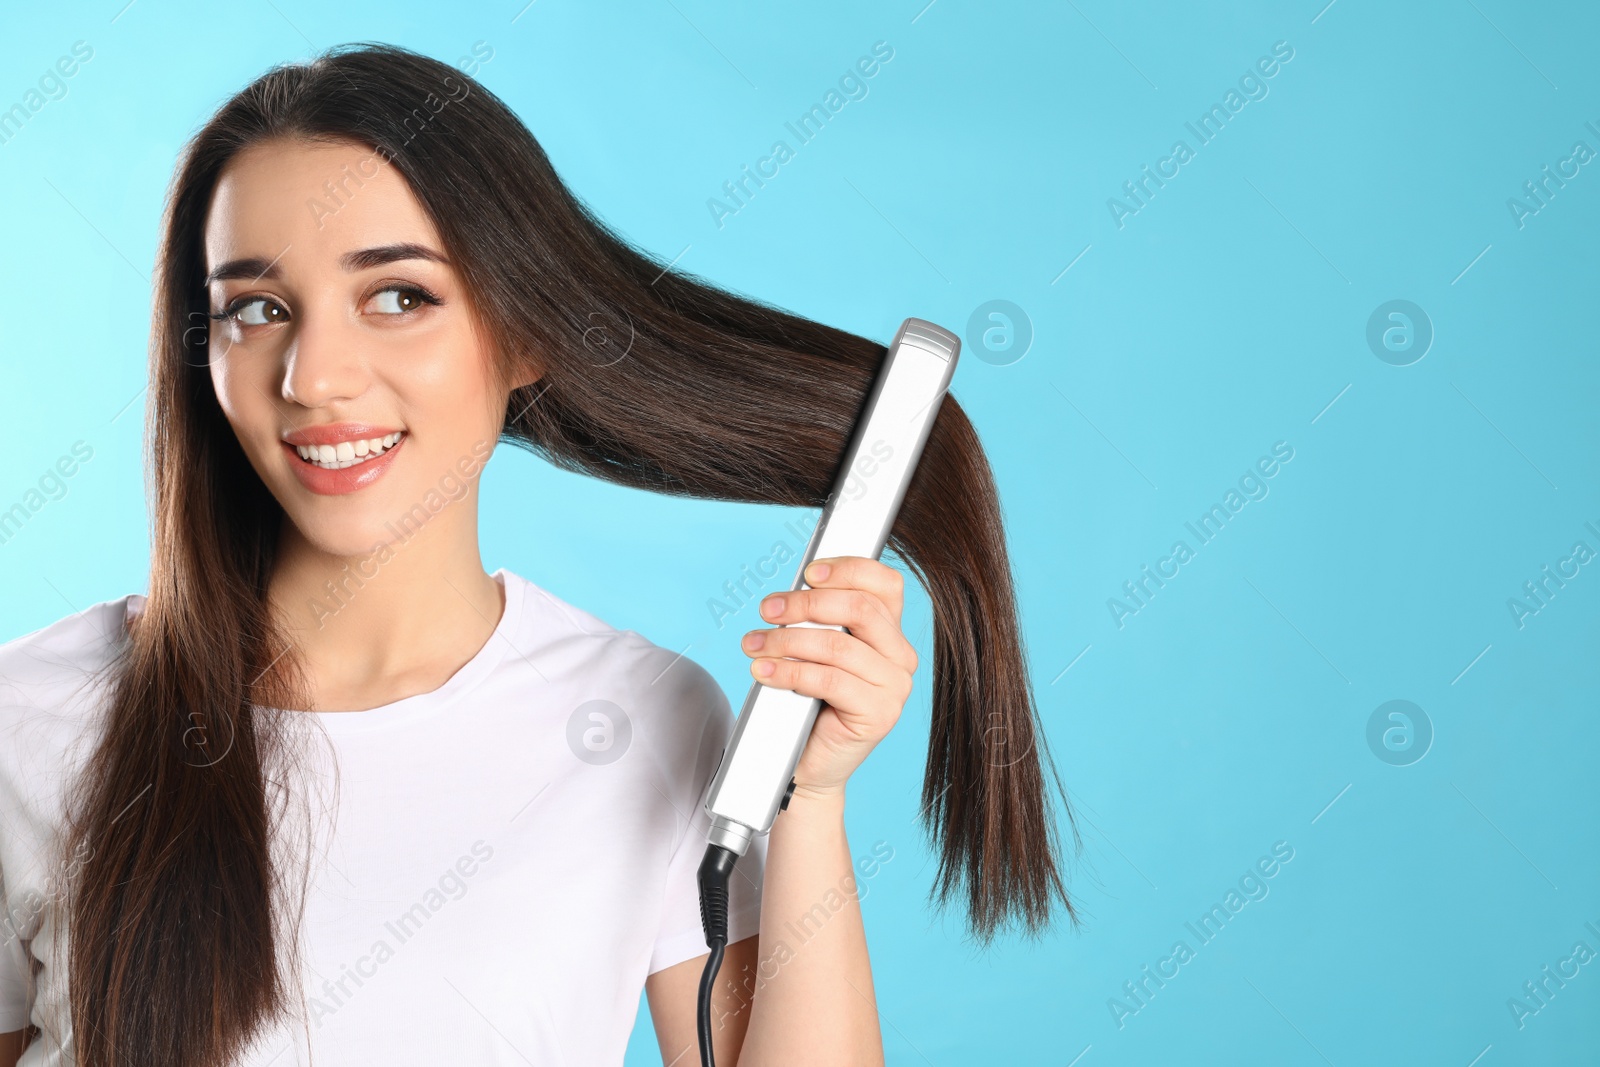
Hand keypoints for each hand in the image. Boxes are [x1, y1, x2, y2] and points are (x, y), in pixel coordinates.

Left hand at [741, 555, 917, 801]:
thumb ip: (819, 619)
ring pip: (838, 645)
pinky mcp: (879, 715)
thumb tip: (792, 593)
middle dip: (806, 603)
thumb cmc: (809, 701)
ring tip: (754, 645)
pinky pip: (829, 680)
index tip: (808, 573)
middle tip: (768, 610)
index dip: (848, 569)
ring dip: (787, 640)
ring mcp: (895, 688)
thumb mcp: (816, 649)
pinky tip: (763, 672)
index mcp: (891, 632)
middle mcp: (901, 656)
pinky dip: (789, 672)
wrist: (807, 762)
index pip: (886, 584)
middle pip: (860, 609)